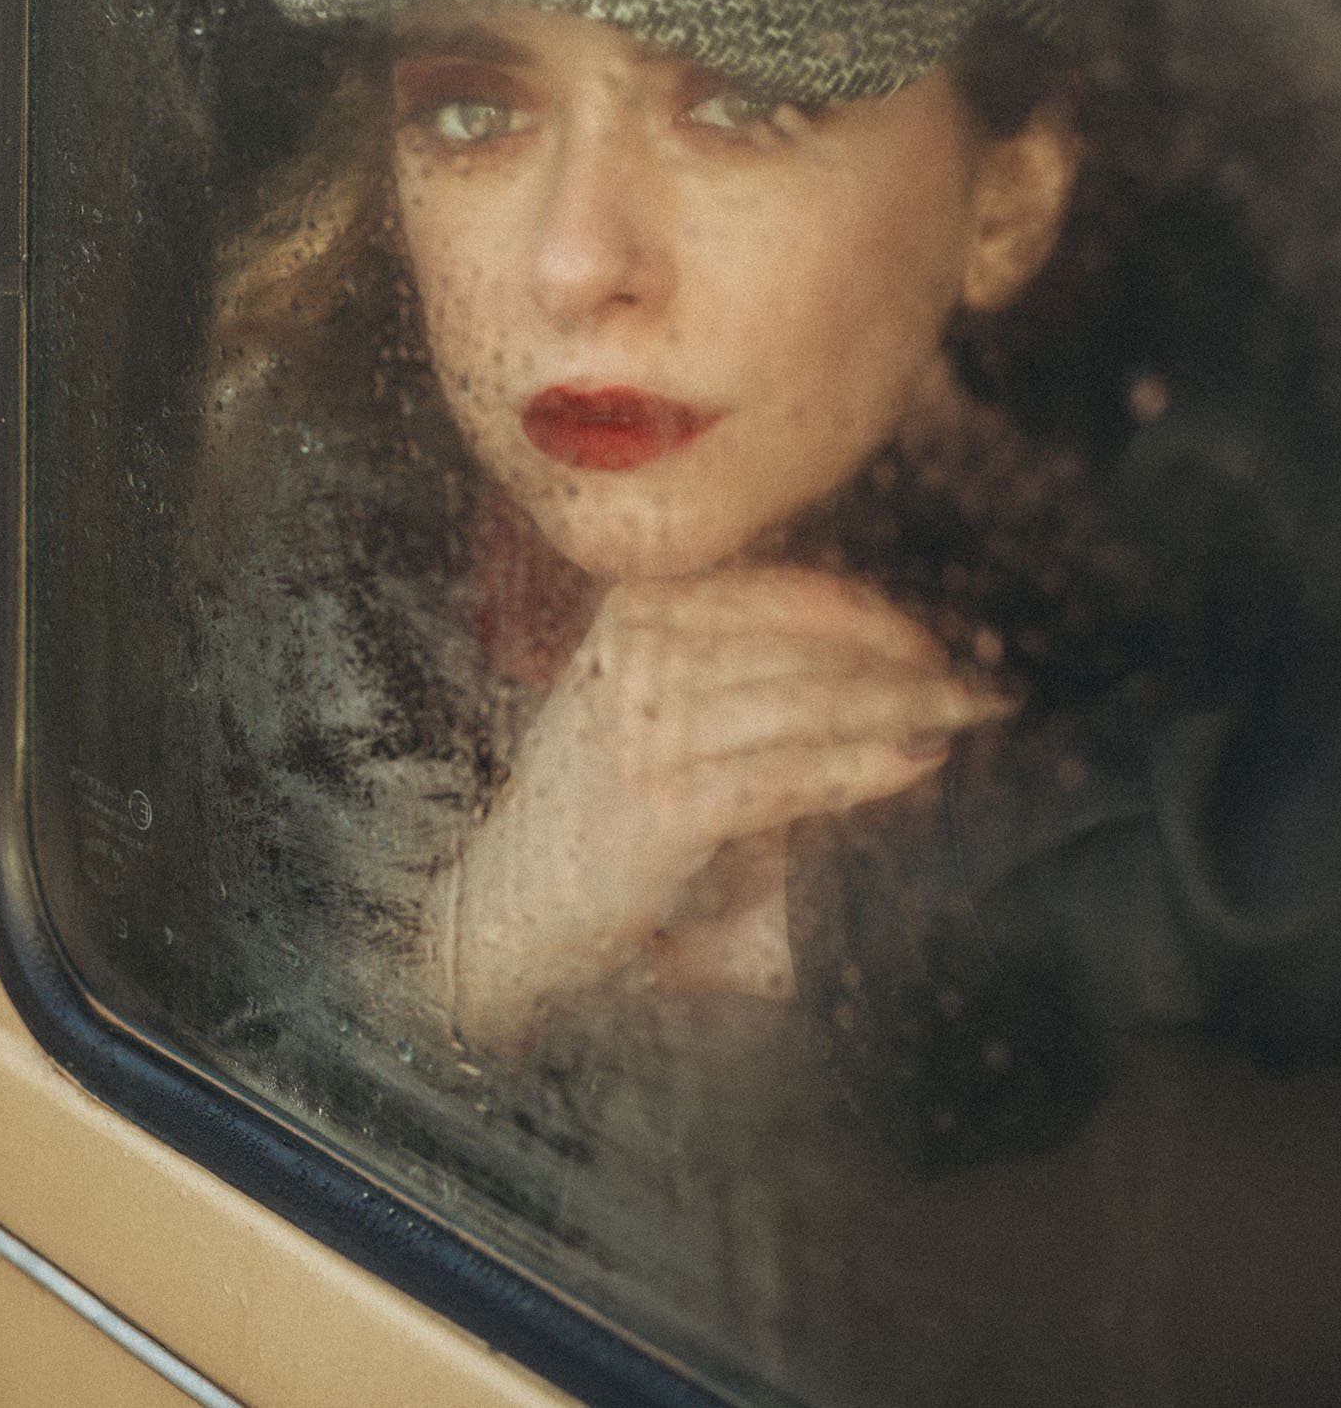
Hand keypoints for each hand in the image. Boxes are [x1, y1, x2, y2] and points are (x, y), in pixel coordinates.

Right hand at [438, 565, 1010, 1047]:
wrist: (509, 906)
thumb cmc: (596, 803)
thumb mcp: (647, 699)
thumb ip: (736, 662)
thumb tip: (873, 646)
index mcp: (637, 608)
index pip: (783, 590)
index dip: (873, 613)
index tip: (941, 639)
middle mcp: (639, 651)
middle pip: (809, 641)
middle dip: (911, 659)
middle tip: (986, 681)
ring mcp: (647, 724)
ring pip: (812, 699)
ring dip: (909, 706)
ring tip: (975, 716)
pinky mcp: (664, 801)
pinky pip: (793, 773)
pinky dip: (867, 765)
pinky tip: (921, 763)